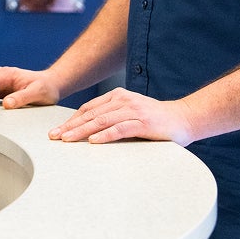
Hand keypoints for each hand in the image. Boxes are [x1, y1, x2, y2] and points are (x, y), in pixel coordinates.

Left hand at [48, 89, 197, 145]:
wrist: (185, 118)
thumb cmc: (155, 120)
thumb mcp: (130, 113)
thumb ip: (112, 117)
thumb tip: (88, 130)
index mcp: (117, 97)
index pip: (88, 109)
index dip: (70, 120)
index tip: (56, 131)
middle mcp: (123, 101)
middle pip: (90, 115)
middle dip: (70, 126)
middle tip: (54, 136)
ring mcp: (133, 111)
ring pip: (101, 121)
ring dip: (81, 131)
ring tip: (66, 139)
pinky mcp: (143, 123)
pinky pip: (120, 129)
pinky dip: (105, 135)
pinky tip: (93, 141)